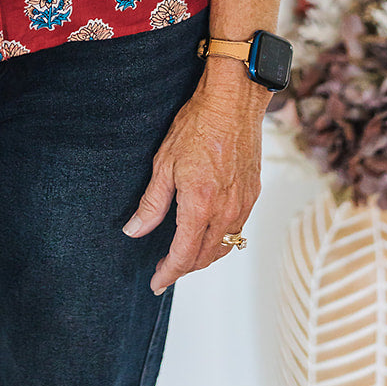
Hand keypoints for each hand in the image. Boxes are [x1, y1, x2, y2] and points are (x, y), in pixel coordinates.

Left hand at [122, 76, 263, 293]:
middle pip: (205, 257)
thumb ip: (151, 203)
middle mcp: (226, 210)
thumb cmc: (197, 125)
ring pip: (224, 246)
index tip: (156, 282)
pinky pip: (237, 229)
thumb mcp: (164, 163)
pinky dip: (220, 240)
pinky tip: (207, 233)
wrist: (232, 102)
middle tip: (164, 271)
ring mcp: (243, 204)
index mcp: (200, 204)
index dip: (168, 273)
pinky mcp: (253, 195)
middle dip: (184, 268)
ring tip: (183, 256)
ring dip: (203, 257)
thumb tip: (134, 230)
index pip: (183, 255)